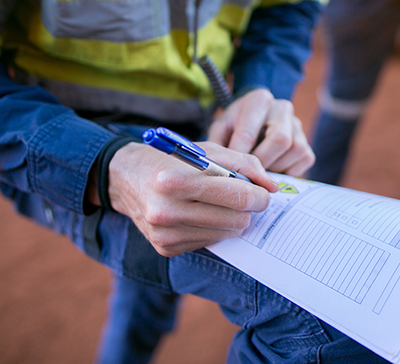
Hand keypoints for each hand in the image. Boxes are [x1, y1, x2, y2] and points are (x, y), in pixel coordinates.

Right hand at [107, 142, 278, 256]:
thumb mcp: (208, 150)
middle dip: (248, 208)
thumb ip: (245, 164)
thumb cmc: (172, 160)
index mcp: (177, 180)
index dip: (260, 195)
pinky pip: (210, 242)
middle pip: (236, 220)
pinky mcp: (165, 249)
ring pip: (226, 234)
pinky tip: (201, 214)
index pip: (237, 196)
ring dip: (233, 219)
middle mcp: (167, 211)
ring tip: (221, 203)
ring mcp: (165, 234)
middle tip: (245, 197)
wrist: (126, 178)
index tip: (264, 192)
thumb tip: (274, 187)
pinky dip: (214, 228)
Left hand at [208, 89, 314, 176]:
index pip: (248, 134)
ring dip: (277, 166)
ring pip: (296, 149)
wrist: (254, 121)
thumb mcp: (221, 128)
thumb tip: (223, 167)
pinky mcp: (307, 142)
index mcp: (259, 99)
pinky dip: (289, 170)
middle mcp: (282, 108)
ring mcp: (298, 125)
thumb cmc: (235, 125)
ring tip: (261, 170)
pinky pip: (305, 159)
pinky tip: (274, 169)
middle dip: (263, 161)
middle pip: (281, 140)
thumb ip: (218, 144)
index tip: (231, 169)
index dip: (238, 156)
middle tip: (249, 172)